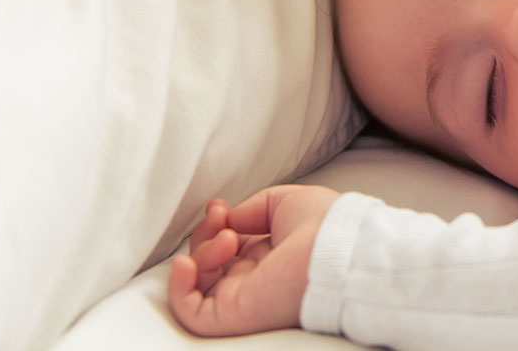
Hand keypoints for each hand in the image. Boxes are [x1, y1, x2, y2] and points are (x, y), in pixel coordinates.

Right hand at [168, 185, 340, 337]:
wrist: (339, 249)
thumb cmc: (326, 226)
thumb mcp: (283, 202)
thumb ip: (249, 210)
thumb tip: (226, 220)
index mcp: (268, 255)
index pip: (225, 245)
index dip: (214, 224)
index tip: (220, 207)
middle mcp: (255, 278)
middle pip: (208, 262)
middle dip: (205, 234)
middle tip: (221, 220)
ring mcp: (243, 297)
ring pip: (198, 284)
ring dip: (200, 253)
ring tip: (226, 240)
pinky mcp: (235, 315)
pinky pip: (192, 313)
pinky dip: (178, 288)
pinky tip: (187, 263)